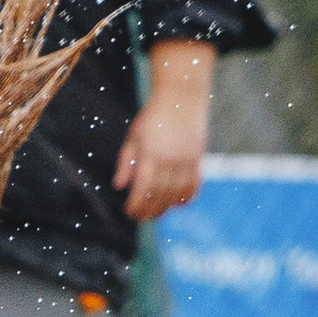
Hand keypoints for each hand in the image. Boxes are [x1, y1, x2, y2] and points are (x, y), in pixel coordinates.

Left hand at [113, 43, 214, 221]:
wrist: (181, 98)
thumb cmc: (153, 117)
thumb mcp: (133, 136)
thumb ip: (126, 162)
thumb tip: (119, 186)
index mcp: (151, 153)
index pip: (143, 187)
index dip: (136, 204)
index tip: (129, 212)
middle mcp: (170, 159)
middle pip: (160, 194)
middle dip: (149, 210)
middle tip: (141, 217)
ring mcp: (187, 160)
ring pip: (177, 193)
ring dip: (166, 207)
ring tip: (156, 213)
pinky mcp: (198, 159)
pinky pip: (194, 185)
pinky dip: (186, 197)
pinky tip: (176, 203)